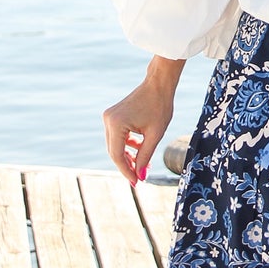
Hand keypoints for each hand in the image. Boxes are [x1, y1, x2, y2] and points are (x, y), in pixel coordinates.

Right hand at [103, 57, 183, 183]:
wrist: (159, 84)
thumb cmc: (160, 106)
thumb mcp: (155, 135)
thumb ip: (145, 156)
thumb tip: (140, 175)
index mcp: (116, 124)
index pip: (117, 155)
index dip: (126, 171)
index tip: (136, 183)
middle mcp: (108, 120)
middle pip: (114, 151)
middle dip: (127, 165)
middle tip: (140, 178)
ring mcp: (109, 117)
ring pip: (115, 145)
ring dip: (127, 156)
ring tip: (142, 166)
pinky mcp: (113, 116)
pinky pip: (117, 137)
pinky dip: (127, 145)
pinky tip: (139, 151)